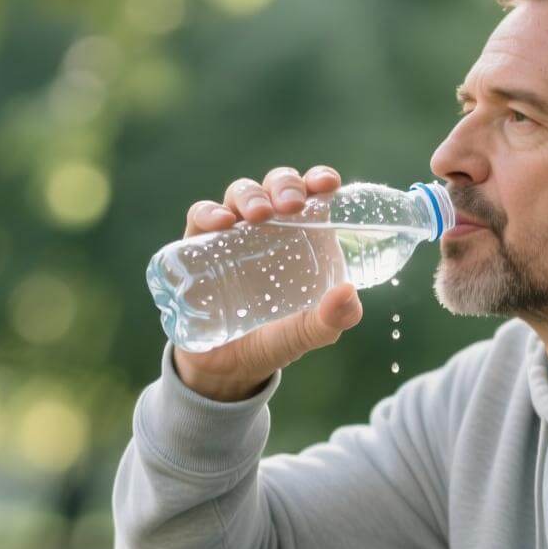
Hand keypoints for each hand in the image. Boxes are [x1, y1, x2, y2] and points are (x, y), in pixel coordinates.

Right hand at [172, 165, 362, 400]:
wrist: (228, 368)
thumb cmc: (275, 340)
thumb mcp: (308, 332)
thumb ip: (332, 319)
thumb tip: (348, 293)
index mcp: (303, 237)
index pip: (311, 195)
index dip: (318, 180)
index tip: (328, 184)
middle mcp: (269, 228)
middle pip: (276, 186)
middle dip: (285, 184)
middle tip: (291, 205)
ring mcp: (234, 235)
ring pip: (241, 193)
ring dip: (251, 194)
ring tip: (260, 214)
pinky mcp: (199, 247)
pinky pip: (200, 217)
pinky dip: (209, 212)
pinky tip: (220, 223)